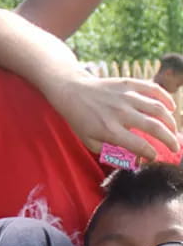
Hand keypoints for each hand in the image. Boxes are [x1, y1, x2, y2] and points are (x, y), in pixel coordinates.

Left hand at [46, 72, 178, 160]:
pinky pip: (153, 90)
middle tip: (175, 147)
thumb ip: (110, 152)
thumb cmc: (81, 120)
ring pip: (158, 109)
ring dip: (170, 121)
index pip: (139, 145)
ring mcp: (126, 97)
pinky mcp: (129, 84)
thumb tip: (132, 161)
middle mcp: (121, 113)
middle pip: (155, 127)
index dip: (151, 154)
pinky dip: (166, 98)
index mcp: (110, 130)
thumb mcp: (89, 141)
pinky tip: (171, 108)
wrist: (72, 92)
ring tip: (173, 130)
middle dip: (169, 140)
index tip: (155, 157)